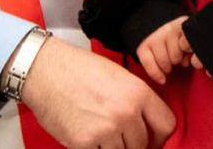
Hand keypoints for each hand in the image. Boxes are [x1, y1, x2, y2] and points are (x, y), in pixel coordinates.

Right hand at [20, 37, 174, 148]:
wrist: (46, 71)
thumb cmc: (80, 70)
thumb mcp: (120, 77)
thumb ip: (137, 100)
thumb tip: (146, 122)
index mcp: (139, 93)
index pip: (167, 125)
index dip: (160, 135)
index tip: (151, 138)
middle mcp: (126, 113)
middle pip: (143, 143)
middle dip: (133, 143)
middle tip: (119, 137)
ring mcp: (105, 130)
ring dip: (114, 148)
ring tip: (101, 135)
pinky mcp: (83, 143)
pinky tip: (87, 138)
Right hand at [136, 17, 192, 85]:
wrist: (158, 28)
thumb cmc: (179, 38)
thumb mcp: (189, 39)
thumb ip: (193, 49)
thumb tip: (192, 61)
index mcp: (183, 26)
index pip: (188, 42)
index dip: (189, 52)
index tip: (188, 55)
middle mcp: (168, 28)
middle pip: (175, 56)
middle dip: (177, 61)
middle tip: (178, 59)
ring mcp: (155, 36)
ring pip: (163, 61)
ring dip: (168, 68)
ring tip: (170, 65)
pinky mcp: (143, 46)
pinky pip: (148, 64)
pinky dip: (156, 75)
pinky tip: (162, 80)